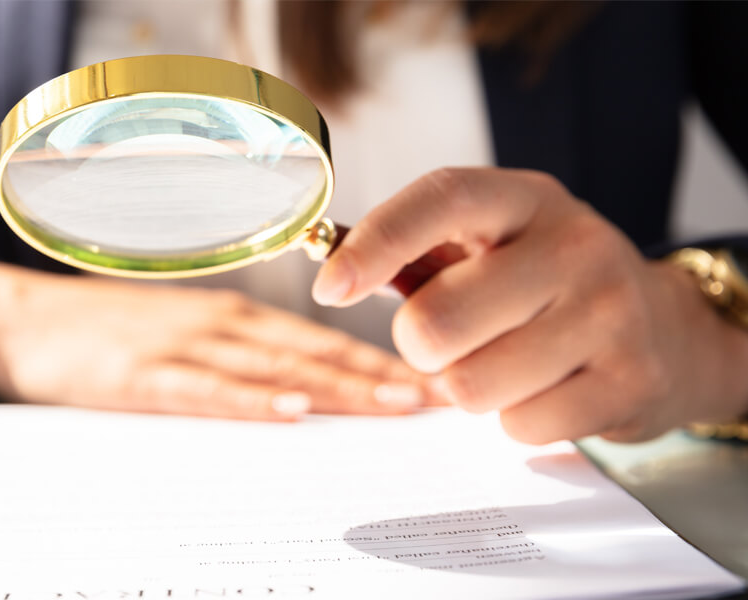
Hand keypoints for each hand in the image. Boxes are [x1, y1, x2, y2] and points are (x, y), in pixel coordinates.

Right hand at [0, 262, 429, 420]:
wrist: (23, 320)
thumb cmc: (106, 331)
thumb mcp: (178, 331)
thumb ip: (234, 353)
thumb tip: (300, 386)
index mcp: (230, 314)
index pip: (319, 337)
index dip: (376, 358)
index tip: (428, 380)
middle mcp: (218, 322)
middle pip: (312, 350)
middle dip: (378, 375)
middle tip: (437, 397)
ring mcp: (181, 345)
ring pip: (274, 366)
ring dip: (337, 385)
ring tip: (393, 405)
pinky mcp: (142, 374)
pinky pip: (206, 389)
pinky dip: (251, 399)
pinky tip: (290, 410)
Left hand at [312, 167, 747, 442]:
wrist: (666, 328)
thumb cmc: (543, 283)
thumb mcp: (492, 243)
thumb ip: (417, 251)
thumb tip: (331, 274)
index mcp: (526, 199)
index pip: (442, 199)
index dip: (376, 243)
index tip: (329, 287)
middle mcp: (574, 245)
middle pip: (437, 320)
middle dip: (420, 346)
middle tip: (449, 340)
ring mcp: (611, 313)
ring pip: (471, 385)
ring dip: (469, 386)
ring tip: (506, 361)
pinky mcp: (631, 381)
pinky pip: (519, 426)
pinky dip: (515, 419)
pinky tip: (547, 387)